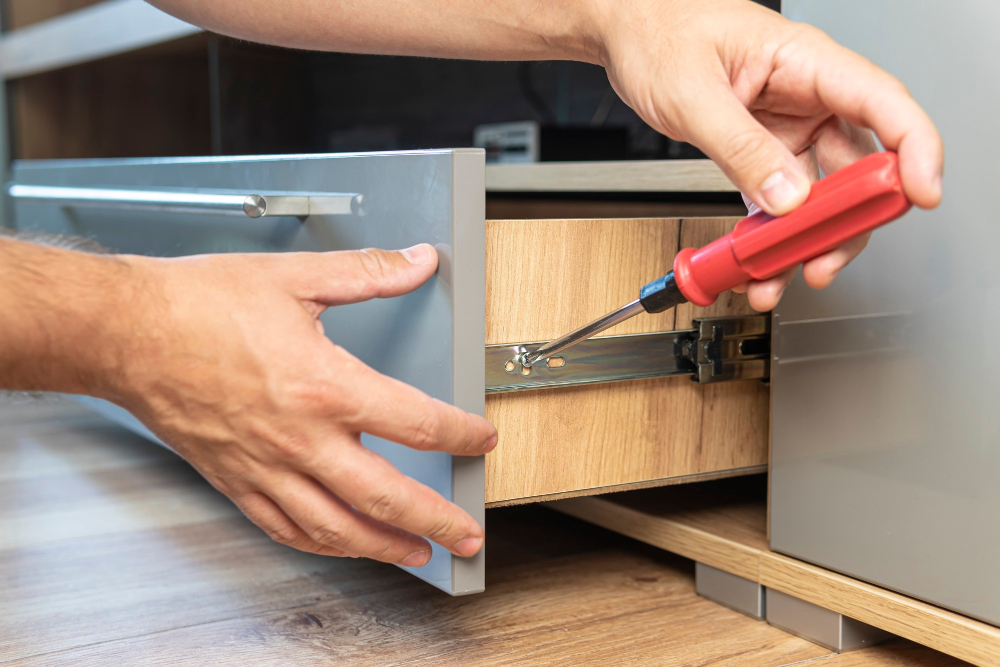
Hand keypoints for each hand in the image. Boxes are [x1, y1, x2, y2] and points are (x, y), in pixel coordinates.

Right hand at [109, 244, 496, 566]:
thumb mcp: (296, 276)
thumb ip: (368, 273)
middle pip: (385, 496)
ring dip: (385, 547)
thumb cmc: (198, 305)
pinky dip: (323, 544)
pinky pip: (285, 528)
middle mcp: (299, 438)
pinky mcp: (235, 481)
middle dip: (437, 521)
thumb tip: (418, 261)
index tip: (479, 440)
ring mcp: (265, 468)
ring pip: (336, 527)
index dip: (459, 434)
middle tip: (468, 536)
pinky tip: (341, 545)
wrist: (126, 332)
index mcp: (324, 385)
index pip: (415, 422)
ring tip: (418, 554)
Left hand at [596, 0, 943, 310]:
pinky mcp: (762, 151)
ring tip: (780, 274)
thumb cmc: (660, 34)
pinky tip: (760, 261)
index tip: (920, 193)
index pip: (884, 103)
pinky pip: (779, 202)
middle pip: (858, 165)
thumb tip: (786, 196)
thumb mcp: (694, 93)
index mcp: (806, 62)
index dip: (915, 149)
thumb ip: (741, 147)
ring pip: (820, 194)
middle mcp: (807, 96)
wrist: (629, 33)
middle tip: (824, 258)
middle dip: (849, 220)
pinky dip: (772, 236)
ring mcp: (787, 126)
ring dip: (806, 240)